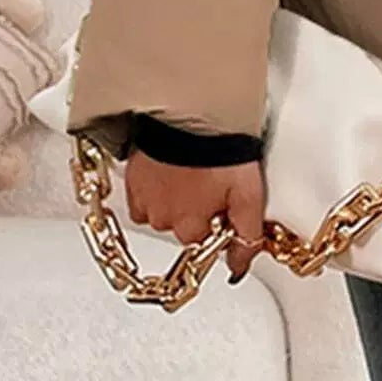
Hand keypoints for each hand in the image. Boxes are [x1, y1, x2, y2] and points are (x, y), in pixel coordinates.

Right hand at [125, 152, 267, 280]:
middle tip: (212, 179)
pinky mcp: (132, 177)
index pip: (203, 241)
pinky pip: (142, 194)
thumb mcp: (249, 194)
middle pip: (181, 226)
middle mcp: (163, 219)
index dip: (216, 221)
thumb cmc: (222, 150)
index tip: (224, 201)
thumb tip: (240, 266)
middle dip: (195, 209)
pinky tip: (170, 167)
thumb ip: (247, 234)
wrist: (193, 115)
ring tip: (192, 169)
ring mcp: (144, 199)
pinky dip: (154, 185)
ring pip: (161, 210)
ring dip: (174, 197)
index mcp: (190, 227)